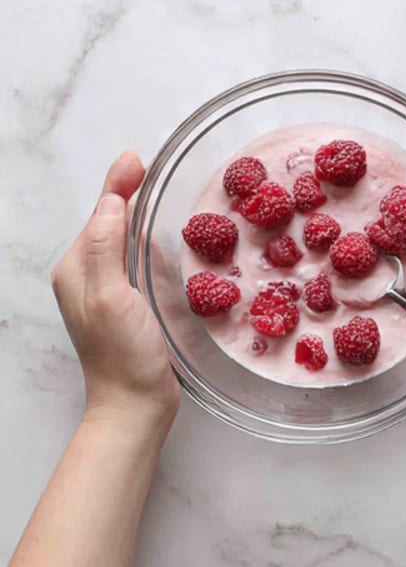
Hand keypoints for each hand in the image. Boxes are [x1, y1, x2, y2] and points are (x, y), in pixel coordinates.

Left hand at [51, 150, 178, 430]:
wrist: (135, 407)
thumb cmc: (124, 355)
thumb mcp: (111, 295)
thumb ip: (106, 246)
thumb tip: (112, 200)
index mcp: (76, 269)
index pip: (98, 215)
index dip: (117, 186)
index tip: (137, 160)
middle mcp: (87, 278)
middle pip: (109, 226)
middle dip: (127, 197)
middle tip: (152, 172)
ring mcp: (107, 295)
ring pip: (123, 246)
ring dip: (139, 221)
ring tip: (161, 200)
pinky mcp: (128, 310)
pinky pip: (136, 267)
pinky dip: (149, 249)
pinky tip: (167, 248)